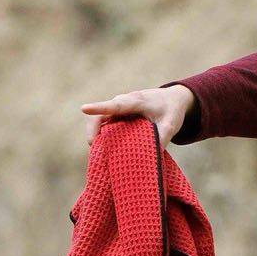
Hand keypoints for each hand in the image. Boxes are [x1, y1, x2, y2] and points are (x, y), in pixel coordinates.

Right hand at [80, 84, 194, 150]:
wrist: (173, 98)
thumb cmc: (171, 110)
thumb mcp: (171, 124)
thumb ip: (162, 138)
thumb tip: (151, 157)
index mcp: (136, 101)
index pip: (115, 105)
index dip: (99, 108)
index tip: (83, 108)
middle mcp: (123, 103)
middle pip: (101, 114)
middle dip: (93, 130)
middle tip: (93, 147)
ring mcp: (119, 109)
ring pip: (100, 120)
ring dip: (96, 135)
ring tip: (99, 153)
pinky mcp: (118, 116)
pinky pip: (105, 125)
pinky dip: (102, 136)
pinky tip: (105, 150)